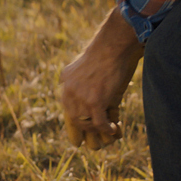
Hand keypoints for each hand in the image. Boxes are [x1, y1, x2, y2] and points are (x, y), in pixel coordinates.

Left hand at [59, 6, 144, 149]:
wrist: (112, 46)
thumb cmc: (105, 54)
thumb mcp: (86, 67)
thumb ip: (82, 82)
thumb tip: (89, 99)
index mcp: (65, 81)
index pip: (67, 107)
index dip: (77, 120)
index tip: (82, 131)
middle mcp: (68, 90)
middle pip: (75, 118)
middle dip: (87, 128)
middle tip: (98, 134)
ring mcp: (80, 97)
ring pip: (87, 123)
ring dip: (98, 130)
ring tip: (109, 131)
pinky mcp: (94, 102)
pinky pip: (99, 124)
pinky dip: (107, 129)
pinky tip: (114, 129)